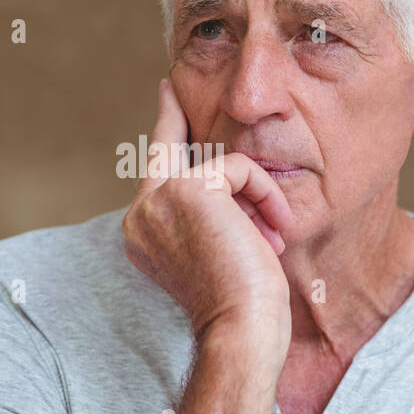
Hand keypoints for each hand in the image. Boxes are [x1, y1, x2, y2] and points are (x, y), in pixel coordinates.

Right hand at [122, 78, 293, 354]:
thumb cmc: (243, 306)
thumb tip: (225, 178)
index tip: (166, 93)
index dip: (163, 127)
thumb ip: (211, 215)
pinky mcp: (187, 189)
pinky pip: (240, 167)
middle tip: (169, 82)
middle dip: (173, 114)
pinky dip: (266, 196)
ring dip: (257, 196)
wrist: (241, 330)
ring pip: (220, 163)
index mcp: (144, 233)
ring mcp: (159, 199)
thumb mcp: (220, 252)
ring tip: (270, 238)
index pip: (155, 169)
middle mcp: (141, 214)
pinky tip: (272, 235)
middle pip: (166, 145)